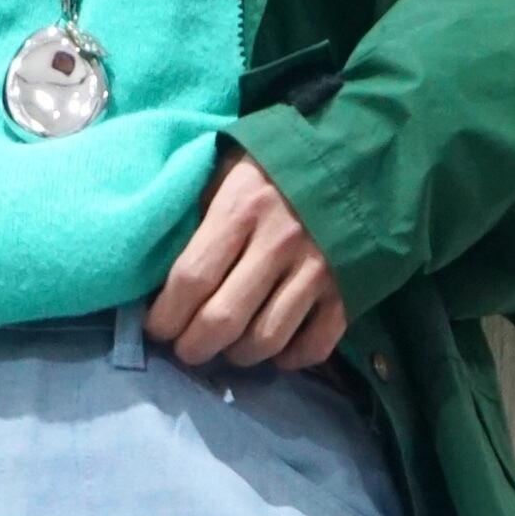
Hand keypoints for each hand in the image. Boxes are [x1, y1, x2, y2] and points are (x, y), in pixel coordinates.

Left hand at [148, 144, 348, 370]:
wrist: (358, 157)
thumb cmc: (277, 167)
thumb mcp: (229, 171)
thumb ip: (199, 216)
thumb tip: (159, 274)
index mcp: (242, 207)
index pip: (191, 279)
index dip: (165, 315)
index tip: (156, 327)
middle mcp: (279, 242)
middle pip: (222, 320)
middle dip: (193, 346)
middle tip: (186, 347)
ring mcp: (317, 270)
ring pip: (265, 341)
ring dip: (237, 355)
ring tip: (227, 347)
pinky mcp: (347, 291)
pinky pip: (313, 346)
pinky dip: (289, 358)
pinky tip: (274, 349)